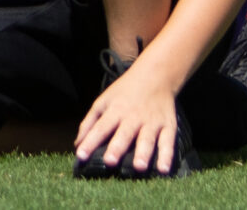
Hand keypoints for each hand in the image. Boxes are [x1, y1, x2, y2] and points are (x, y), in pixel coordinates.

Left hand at [76, 54, 179, 174]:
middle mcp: (133, 117)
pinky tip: (163, 169)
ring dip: (143, 153)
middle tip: (110, 162)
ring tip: (139, 167)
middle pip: (124, 134)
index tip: (81, 156)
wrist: (155, 76)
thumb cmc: (124, 92)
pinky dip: (167, 156)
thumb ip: (90, 123)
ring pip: (146, 139)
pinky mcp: (168, 126)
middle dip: (117, 148)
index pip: (100, 128)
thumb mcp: (104, 101)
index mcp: (115, 111)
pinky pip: (168, 143)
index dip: (90, 142)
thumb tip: (78, 144)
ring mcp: (151, 122)